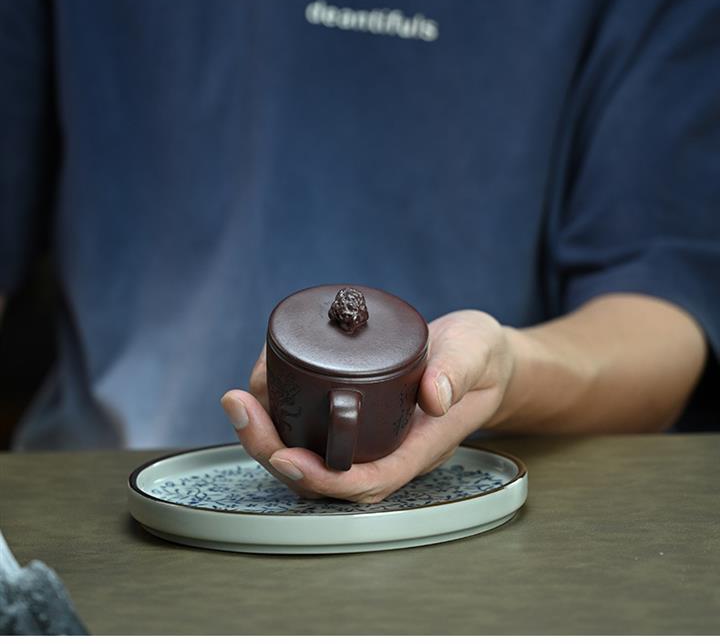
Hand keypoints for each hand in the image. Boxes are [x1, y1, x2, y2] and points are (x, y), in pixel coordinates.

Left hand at [221, 310, 514, 502]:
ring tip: (239, 399)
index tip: (285, 456)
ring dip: (266, 433)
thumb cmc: (479, 359)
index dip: (322, 478)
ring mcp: (366, 434)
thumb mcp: (477, 353)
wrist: (475, 356)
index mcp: (416, 446)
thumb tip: (435, 395)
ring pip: (308, 453)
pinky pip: (310, 427)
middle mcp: (385, 448)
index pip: (367, 480)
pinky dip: (279, 412)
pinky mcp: (353, 412)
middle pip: (322, 474)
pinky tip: (261, 387)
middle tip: (239, 408)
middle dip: (272, 450)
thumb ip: (459, 371)